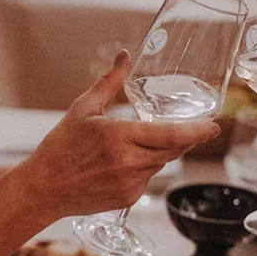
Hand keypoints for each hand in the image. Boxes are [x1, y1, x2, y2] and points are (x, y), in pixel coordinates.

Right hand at [20, 50, 220, 218]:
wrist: (43, 188)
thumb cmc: (60, 147)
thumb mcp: (83, 109)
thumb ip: (110, 82)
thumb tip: (126, 56)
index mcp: (118, 136)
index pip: (170, 135)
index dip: (197, 132)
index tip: (214, 126)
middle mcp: (127, 163)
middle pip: (172, 150)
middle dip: (185, 139)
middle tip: (197, 130)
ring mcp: (129, 184)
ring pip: (160, 164)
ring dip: (159, 152)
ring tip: (135, 145)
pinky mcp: (128, 200)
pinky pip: (147, 179)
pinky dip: (143, 169)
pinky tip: (120, 165)